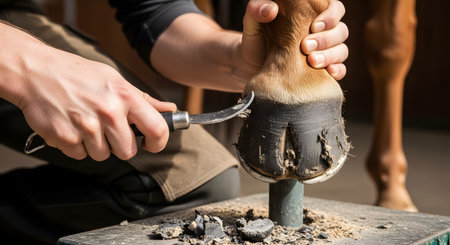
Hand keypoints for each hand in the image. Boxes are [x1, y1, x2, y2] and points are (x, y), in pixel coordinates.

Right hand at [17, 46, 175, 160]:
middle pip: (128, 151)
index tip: (152, 144)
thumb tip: (170, 109)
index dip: (159, 143)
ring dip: (95, 145)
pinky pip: (80, 155)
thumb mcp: (115, 79)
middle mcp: (108, 112)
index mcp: (125, 96)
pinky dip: (76, 145)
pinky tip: (71, 126)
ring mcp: (86, 126)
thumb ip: (143, 99)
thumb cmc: (77, 74)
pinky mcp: (65, 138)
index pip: (157, 129)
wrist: (35, 71)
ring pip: (102, 155)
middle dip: (120, 145)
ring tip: (85, 123)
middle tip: (107, 129)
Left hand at [242, 0, 348, 79]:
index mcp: (311, 15)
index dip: (330, 15)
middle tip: (305, 46)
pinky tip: (329, 73)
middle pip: (340, 30)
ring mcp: (325, 52)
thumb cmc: (255, 41)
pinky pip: (340, 70)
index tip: (314, 26)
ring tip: (312, 61)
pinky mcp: (323, 72)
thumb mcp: (252, 24)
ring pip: (342, 50)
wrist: (251, 69)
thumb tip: (271, 9)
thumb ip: (256, 10)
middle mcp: (322, 33)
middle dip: (326, 39)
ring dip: (331, 55)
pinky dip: (338, 70)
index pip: (334, 8)